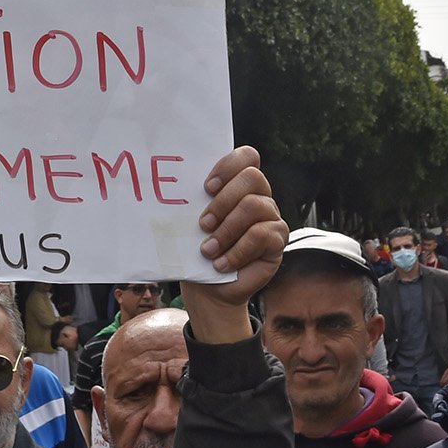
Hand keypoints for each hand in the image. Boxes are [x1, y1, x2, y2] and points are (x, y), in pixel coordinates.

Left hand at [183, 145, 287, 342]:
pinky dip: (237, 251)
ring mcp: (271, 218)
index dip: (228, 166)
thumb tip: (169, 189)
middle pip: (252, 177)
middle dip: (224, 200)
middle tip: (203, 223)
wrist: (208, 290)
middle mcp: (258, 197)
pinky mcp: (277, 240)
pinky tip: (221, 264)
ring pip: (255, 205)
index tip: (206, 187)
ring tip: (208, 250)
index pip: (246, 157)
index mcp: (237, 186)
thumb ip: (192, 204)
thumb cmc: (196, 253)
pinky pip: (261, 235)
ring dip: (226, 230)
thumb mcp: (190, 225)